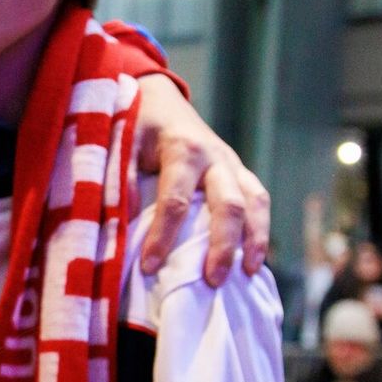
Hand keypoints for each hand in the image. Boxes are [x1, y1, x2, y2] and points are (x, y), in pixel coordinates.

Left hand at [134, 75, 269, 285]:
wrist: (160, 100)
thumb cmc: (137, 125)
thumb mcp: (122, 144)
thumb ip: (122, 180)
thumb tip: (124, 222)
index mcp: (182, 148)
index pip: (175, 201)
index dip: (162, 236)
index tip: (149, 267)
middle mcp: (215, 156)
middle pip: (227, 204)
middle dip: (221, 245)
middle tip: (211, 281)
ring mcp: (232, 163)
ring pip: (254, 201)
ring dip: (253, 239)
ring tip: (248, 274)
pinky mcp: (239, 171)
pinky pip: (258, 199)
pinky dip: (260, 229)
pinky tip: (254, 259)